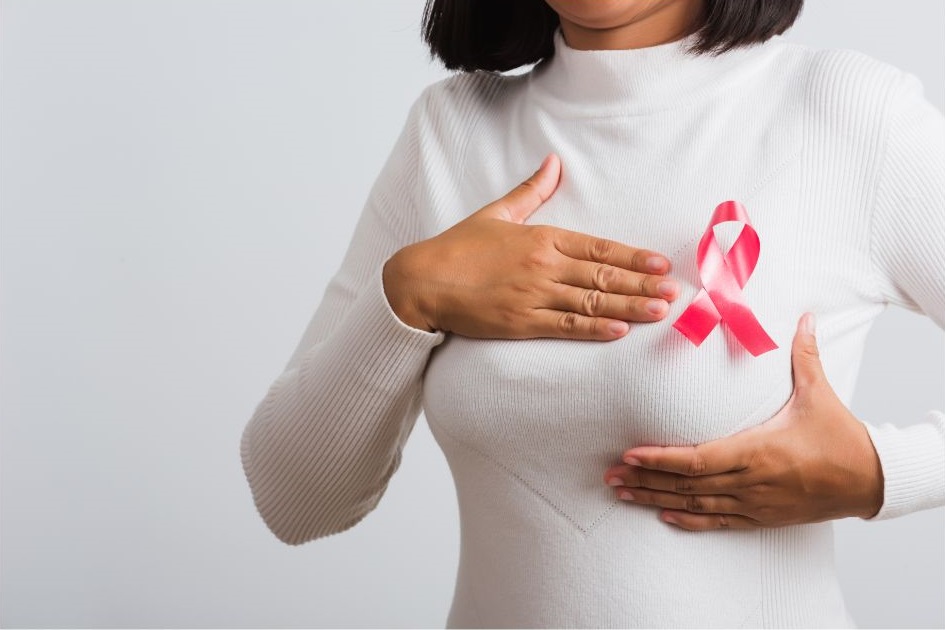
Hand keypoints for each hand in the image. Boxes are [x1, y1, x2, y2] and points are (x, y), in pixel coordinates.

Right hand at [383, 154, 678, 339]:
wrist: (422, 281)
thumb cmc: (458, 247)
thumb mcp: (497, 213)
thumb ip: (531, 190)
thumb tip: (554, 161)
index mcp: (541, 237)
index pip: (598, 247)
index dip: (633, 257)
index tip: (661, 264)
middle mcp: (542, 266)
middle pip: (602, 276)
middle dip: (641, 284)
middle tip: (675, 293)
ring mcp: (532, 296)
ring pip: (590, 303)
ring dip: (628, 307)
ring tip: (659, 312)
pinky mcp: (519, 322)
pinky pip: (563, 326)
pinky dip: (593, 329)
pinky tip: (619, 331)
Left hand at [604, 313, 884, 529]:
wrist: (871, 481)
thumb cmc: (841, 437)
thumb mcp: (819, 394)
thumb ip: (804, 355)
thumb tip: (804, 315)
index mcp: (759, 451)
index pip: (698, 459)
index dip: (661, 459)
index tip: (629, 453)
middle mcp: (751, 481)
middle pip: (687, 485)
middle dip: (645, 479)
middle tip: (609, 475)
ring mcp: (755, 503)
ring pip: (696, 505)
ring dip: (656, 499)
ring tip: (622, 493)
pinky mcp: (762, 516)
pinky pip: (718, 521)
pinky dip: (689, 519)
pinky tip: (663, 514)